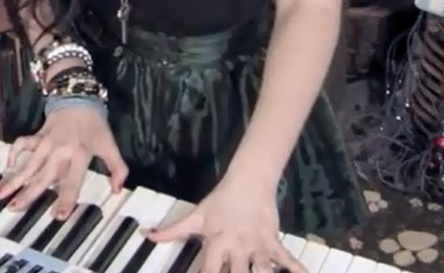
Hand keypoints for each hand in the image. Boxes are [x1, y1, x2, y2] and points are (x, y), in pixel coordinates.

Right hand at [0, 105, 127, 217]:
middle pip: (42, 176)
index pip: (71, 182)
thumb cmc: (95, 125)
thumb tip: (117, 191)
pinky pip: (22, 144)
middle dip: (27, 193)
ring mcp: (46, 143)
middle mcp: (60, 152)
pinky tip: (7, 166)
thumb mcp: (110, 145)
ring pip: (27, 165)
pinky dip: (13, 152)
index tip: (57, 217)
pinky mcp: (37, 135)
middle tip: (13, 209)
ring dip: (12, 179)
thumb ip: (117, 169)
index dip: (65, 200)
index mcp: (80, 155)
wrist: (80, 97)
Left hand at [145, 175, 303, 272]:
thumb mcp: (195, 217)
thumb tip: (146, 234)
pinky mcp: (273, 242)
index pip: (207, 270)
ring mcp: (258, 246)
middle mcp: (237, 248)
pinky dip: (296, 270)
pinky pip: (287, 260)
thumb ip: (171, 231)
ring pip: (262, 271)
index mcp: (217, 243)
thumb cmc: (221, 201)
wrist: (249, 180)